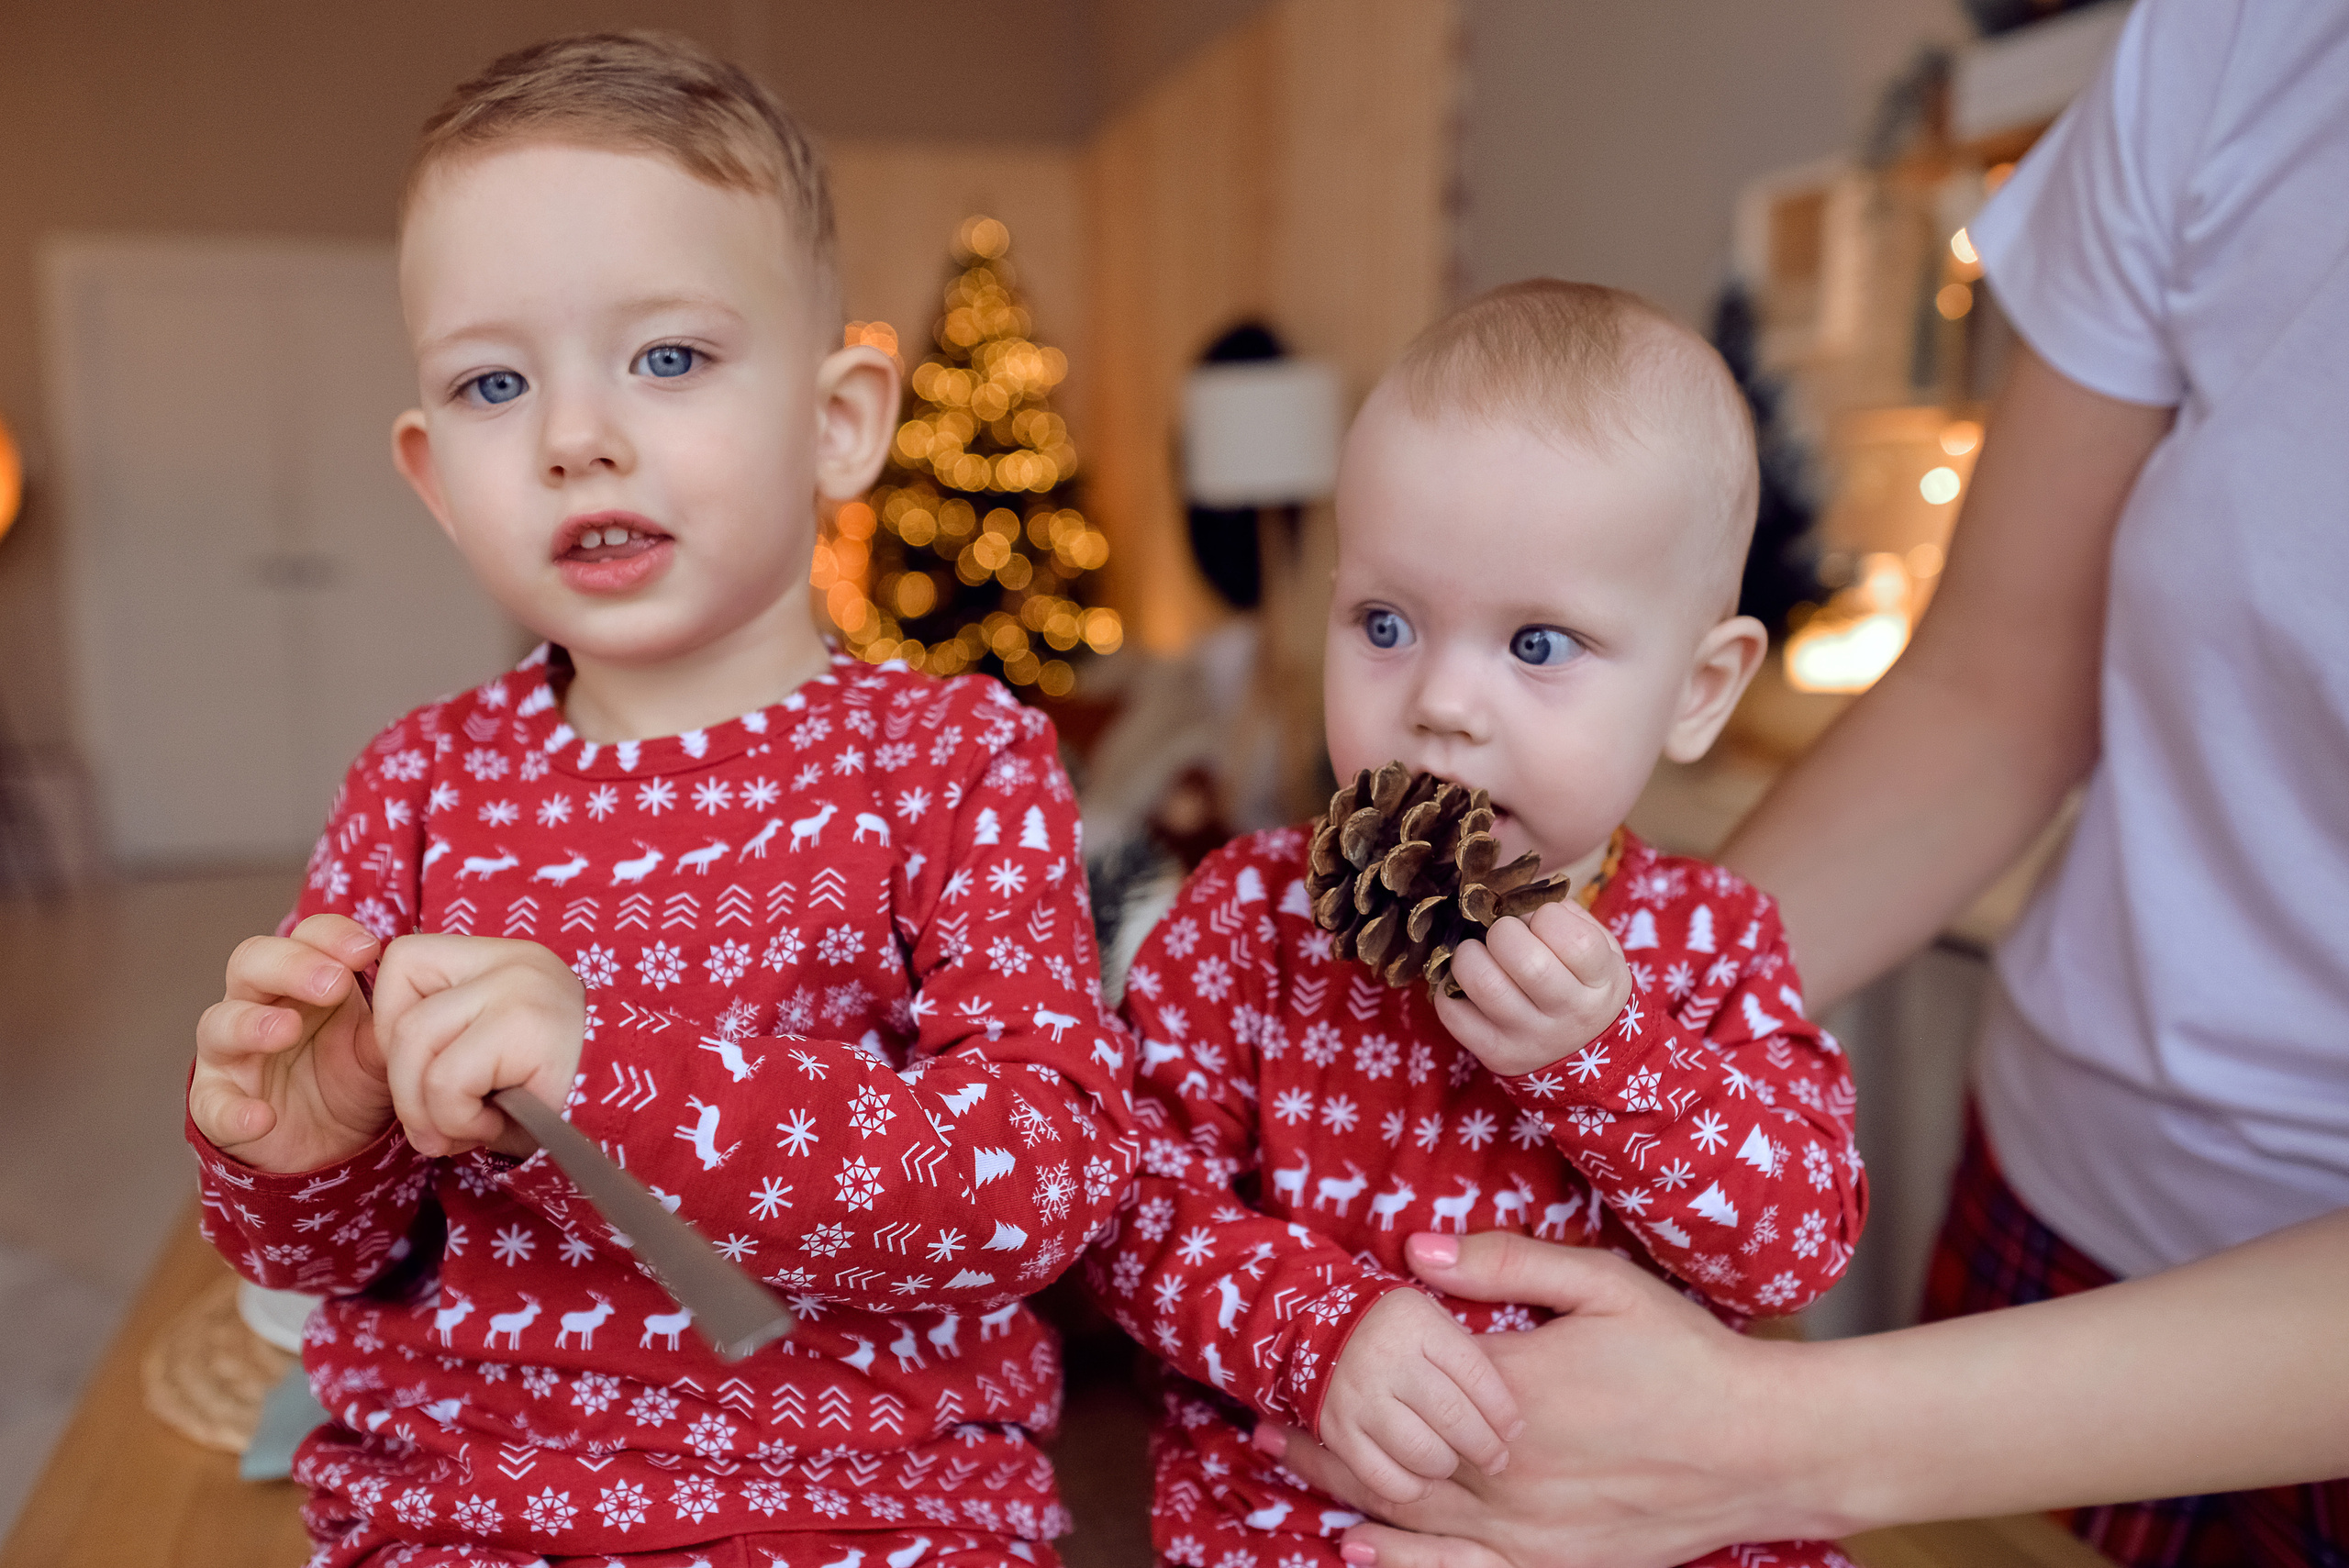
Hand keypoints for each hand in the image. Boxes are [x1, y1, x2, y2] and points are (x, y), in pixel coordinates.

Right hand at [191, 915, 391, 1172]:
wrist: (334, 1144)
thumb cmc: (353, 1075)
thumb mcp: (381, 1045)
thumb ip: (393, 1018)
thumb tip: (420, 993)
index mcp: (303, 979)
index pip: (306, 937)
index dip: (331, 936)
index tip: (369, 950)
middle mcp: (258, 1005)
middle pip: (252, 962)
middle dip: (291, 966)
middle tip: (333, 982)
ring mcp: (233, 1054)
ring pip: (220, 1023)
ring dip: (251, 1023)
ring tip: (286, 1029)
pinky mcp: (219, 1105)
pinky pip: (213, 1105)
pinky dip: (233, 1111)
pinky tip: (261, 1118)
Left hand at [371, 935, 586, 1158]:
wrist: (643, 1124)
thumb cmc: (561, 1102)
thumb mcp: (490, 1058)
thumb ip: (439, 1044)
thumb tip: (370, 1051)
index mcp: (504, 960)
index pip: (404, 962)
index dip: (392, 1023)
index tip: (425, 1075)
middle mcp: (513, 960)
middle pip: (401, 1011)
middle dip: (402, 1086)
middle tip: (436, 1130)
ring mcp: (520, 986)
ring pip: (414, 1042)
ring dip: (426, 1108)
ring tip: (465, 1132)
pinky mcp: (525, 1024)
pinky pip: (446, 1079)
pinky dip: (455, 1119)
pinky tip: (493, 1129)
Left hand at [1257, 1233, 1818, 1567]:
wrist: (1763, 1446)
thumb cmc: (1685, 1355)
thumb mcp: (1601, 1283)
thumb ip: (1504, 1264)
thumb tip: (1415, 1250)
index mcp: (1511, 1390)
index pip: (1399, 1388)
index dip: (1337, 1381)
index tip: (1289, 1365)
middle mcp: (1508, 1468)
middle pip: (1388, 1458)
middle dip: (1319, 1440)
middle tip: (1261, 1422)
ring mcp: (1530, 1528)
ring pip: (1411, 1517)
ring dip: (1341, 1494)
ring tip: (1286, 1470)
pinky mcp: (1555, 1565)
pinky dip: (1403, 1567)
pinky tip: (1357, 1553)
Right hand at [1287, 1285, 1524, 1506]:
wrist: (1311, 1325)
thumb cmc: (1393, 1327)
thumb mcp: (1433, 1313)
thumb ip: (1470, 1350)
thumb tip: (1513, 1415)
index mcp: (1416, 1322)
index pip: (1477, 1375)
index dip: (1503, 1411)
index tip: (1513, 1429)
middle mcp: (1385, 1357)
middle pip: (1453, 1419)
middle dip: (1485, 1447)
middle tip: (1495, 1458)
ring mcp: (1357, 1397)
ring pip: (1423, 1453)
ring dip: (1447, 1465)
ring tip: (1453, 1460)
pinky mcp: (1336, 1432)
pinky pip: (1384, 1478)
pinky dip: (1411, 1486)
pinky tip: (1421, 1477)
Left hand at [1434, 900, 1629, 1077]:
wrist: (1583, 1055)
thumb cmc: (1585, 986)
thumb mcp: (1602, 953)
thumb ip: (1571, 919)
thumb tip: (1519, 900)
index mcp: (1602, 983)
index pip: (1577, 941)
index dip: (1549, 917)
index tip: (1540, 919)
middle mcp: (1571, 1015)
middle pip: (1527, 962)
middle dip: (1503, 931)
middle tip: (1501, 933)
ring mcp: (1531, 1038)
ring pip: (1485, 984)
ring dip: (1469, 955)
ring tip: (1475, 953)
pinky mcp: (1496, 1053)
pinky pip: (1454, 1013)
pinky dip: (1447, 988)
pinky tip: (1463, 982)